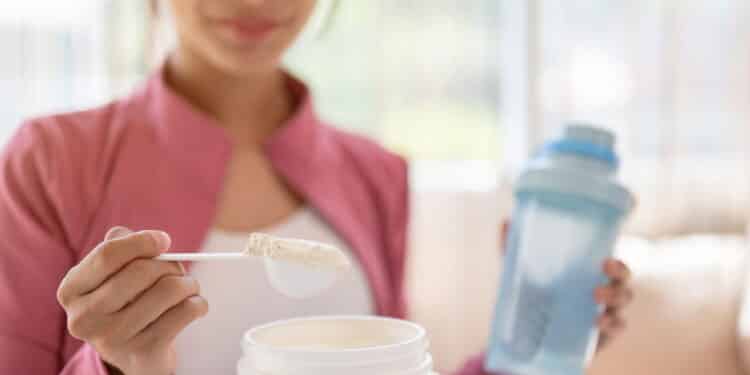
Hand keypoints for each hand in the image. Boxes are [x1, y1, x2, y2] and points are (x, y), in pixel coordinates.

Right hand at [57, 227, 207, 374]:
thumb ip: (121, 246)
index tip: (164, 241)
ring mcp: (112, 337)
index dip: (142, 242)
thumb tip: (144, 237)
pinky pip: (185, 311)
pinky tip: (194, 306)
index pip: (108, 254)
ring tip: (188, 288)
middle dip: (170, 264)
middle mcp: (84, 317)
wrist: (133, 355)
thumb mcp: (112, 275)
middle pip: (141, 270)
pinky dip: (198, 303)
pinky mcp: (143, 351)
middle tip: (179, 269)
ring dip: (188, 284)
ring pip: (168, 289)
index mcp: (71, 290)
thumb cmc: (125, 303)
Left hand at [499, 222, 632, 351]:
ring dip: (614, 297)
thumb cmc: (531, 293)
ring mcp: (605, 312)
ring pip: (623, 301)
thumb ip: (513, 248)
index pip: (614, 264)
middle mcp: (602, 290)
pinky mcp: (602, 334)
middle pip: (624, 281)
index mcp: (588, 273)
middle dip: (619, 276)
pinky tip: (597, 321)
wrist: (526, 331)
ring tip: (595, 296)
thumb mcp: (519, 272)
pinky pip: (617, 327)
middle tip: (603, 272)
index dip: (616, 263)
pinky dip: (612, 324)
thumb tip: (506, 221)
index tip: (605, 261)